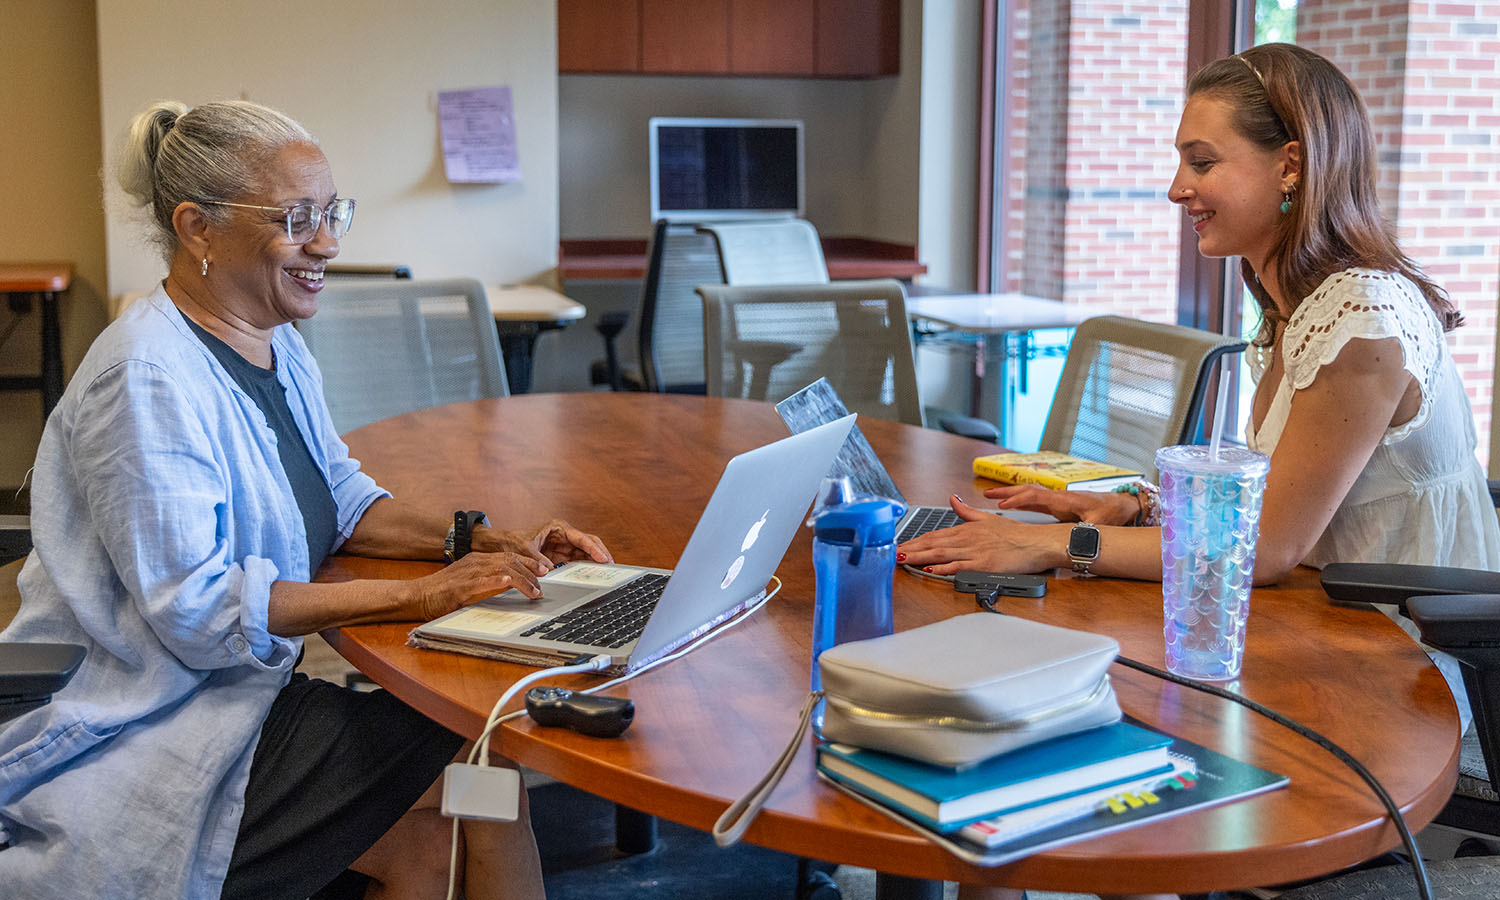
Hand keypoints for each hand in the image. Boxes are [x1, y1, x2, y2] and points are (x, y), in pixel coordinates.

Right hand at [410, 551, 550, 619]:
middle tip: (544, 583)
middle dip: (530, 571)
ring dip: (521, 580)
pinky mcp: (460, 587)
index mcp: (479, 560)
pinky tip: (507, 583)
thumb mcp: (471, 581)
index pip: (509, 556)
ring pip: (501, 570)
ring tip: (534, 590)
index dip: (529, 562)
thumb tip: (511, 584)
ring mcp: (468, 574)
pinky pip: (480, 581)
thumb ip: (489, 580)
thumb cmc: (444, 591)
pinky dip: (495, 581)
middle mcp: (476, 563)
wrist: (418, 595)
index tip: (544, 570)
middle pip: (510, 561)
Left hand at [479, 519, 612, 568]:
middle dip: (601, 554)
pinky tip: (592, 577)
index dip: (594, 549)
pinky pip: (577, 562)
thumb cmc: (512, 541)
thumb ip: (537, 560)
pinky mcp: (561, 556)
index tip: (603, 559)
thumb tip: (550, 571)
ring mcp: (564, 546)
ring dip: (595, 563)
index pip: (581, 538)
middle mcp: (564, 535)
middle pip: (589, 543)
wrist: (501, 545)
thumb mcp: (524, 550)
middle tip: (612, 566)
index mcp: (558, 528)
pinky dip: (585, 569)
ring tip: (606, 574)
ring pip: (585, 553)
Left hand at [897, 495, 1070, 576]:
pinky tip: (930, 569)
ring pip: (941, 554)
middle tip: (892, 553)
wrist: (1036, 542)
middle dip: (911, 549)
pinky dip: (943, 567)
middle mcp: (967, 538)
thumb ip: (966, 510)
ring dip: (919, 557)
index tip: (900, 544)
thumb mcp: (987, 518)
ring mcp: (974, 551)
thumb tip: (952, 498)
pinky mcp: (983, 563)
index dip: (915, 540)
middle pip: (933, 543)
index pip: (934, 535)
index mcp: (966, 529)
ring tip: (902, 560)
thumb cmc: (1015, 533)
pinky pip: (959, 565)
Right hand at [985, 485, 1138, 525]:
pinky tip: (1008, 503)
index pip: (1037, 496)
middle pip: (1028, 490)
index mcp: (1065, 500)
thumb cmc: (1111, 512)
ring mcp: (1057, 499)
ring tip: (991, 496)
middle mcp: (1058, 496)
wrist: (1120, 504)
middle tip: (987, 495)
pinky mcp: (1057, 504)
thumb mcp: (1101, 523)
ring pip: (1029, 493)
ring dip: (1010, 494)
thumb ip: (1087, 529)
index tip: (1003, 505)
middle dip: (1007, 492)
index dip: (1018, 500)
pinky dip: (1019, 500)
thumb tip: (1076, 536)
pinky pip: (1034, 499)